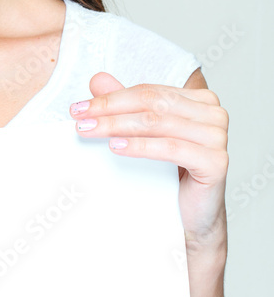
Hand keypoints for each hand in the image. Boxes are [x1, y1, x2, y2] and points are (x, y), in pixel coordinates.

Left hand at [69, 71, 228, 257]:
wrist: (190, 217)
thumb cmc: (169, 175)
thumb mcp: (142, 135)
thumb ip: (124, 105)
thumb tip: (97, 79)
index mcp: (199, 100)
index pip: (148, 92)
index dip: (110, 98)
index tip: (78, 108)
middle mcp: (213, 114)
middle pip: (152, 104)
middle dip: (110, 110)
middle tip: (79, 119)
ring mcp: (218, 136)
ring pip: (158, 123)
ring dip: (118, 126)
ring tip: (90, 131)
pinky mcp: (217, 162)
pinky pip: (171, 147)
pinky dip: (140, 146)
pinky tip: (116, 146)